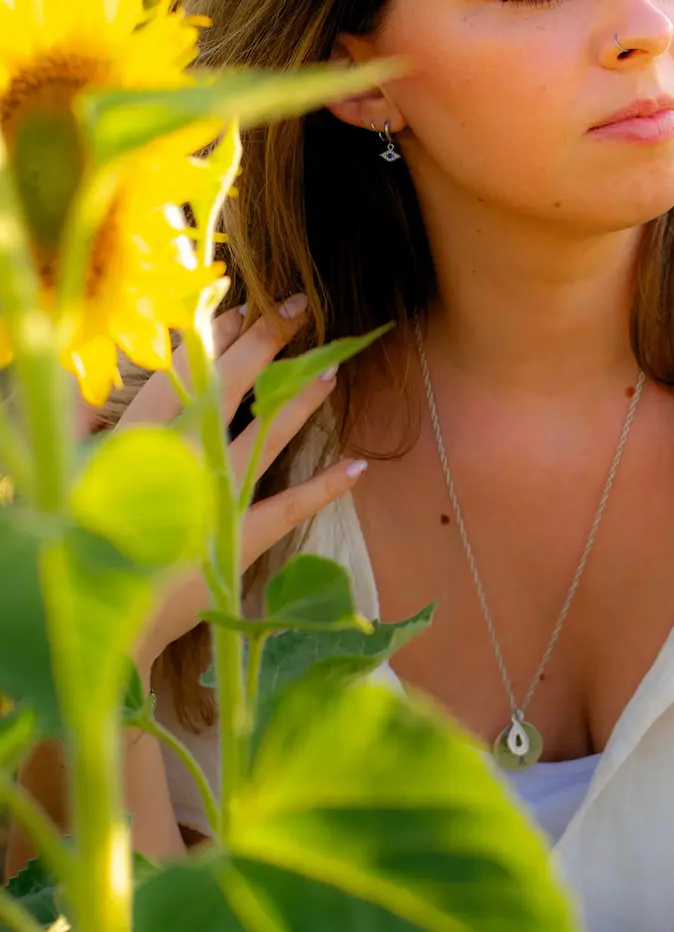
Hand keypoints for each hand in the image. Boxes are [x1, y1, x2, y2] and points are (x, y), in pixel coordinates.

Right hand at [109, 294, 366, 678]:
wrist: (95, 625)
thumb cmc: (72, 544)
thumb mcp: (58, 472)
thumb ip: (71, 420)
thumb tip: (82, 369)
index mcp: (132, 442)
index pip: (180, 375)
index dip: (213, 337)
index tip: (240, 306)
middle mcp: (178, 464)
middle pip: (228, 393)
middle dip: (264, 346)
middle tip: (297, 308)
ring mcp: (212, 504)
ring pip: (264, 440)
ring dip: (298, 403)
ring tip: (331, 371)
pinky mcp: (236, 546)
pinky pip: (287, 511)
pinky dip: (324, 489)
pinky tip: (358, 466)